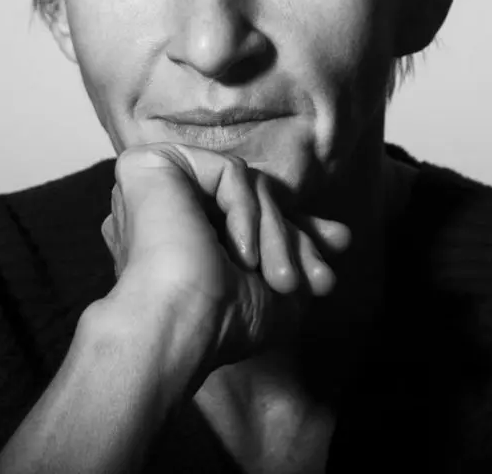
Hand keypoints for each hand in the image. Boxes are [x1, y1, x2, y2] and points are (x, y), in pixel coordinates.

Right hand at [100, 143, 349, 370]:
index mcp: (183, 237)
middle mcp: (166, 207)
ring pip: (244, 186)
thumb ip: (298, 257)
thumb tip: (339, 235)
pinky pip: (229, 172)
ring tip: (284, 281)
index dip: (295, 228)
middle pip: (252, 199)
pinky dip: (248, 210)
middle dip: (293, 236)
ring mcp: (157, 186)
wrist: (179, 326)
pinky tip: (242, 251)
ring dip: (276, 233)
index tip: (340, 244)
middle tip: (320, 280)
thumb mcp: (277, 293)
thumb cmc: (223, 324)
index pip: (248, 215)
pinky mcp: (151, 166)